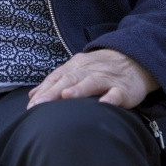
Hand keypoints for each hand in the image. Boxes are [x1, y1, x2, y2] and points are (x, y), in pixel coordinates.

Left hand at [27, 49, 158, 110]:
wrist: (133, 59)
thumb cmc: (99, 69)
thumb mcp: (77, 70)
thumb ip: (55, 82)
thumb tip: (33, 95)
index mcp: (76, 67)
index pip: (57, 78)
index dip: (44, 91)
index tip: (31, 106)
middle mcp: (89, 71)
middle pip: (69, 80)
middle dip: (53, 92)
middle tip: (39, 105)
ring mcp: (106, 79)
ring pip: (91, 83)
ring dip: (79, 89)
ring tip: (66, 96)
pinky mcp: (123, 89)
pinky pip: (116, 93)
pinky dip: (110, 98)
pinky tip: (103, 105)